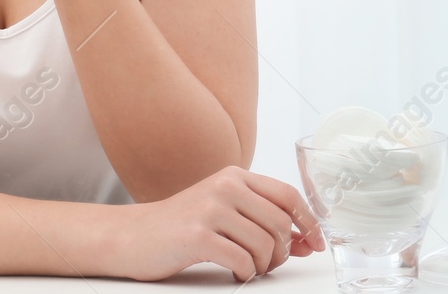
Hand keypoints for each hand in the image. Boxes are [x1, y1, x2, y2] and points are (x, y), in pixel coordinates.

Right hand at [111, 166, 324, 281]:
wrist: (131, 235)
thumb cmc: (181, 226)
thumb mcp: (223, 210)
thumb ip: (261, 219)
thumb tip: (305, 239)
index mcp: (235, 176)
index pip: (288, 195)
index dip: (308, 221)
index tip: (316, 242)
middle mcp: (225, 186)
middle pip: (280, 223)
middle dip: (283, 251)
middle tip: (270, 264)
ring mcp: (210, 209)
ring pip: (264, 244)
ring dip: (264, 265)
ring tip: (249, 267)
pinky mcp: (197, 235)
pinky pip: (242, 260)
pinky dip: (245, 273)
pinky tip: (235, 272)